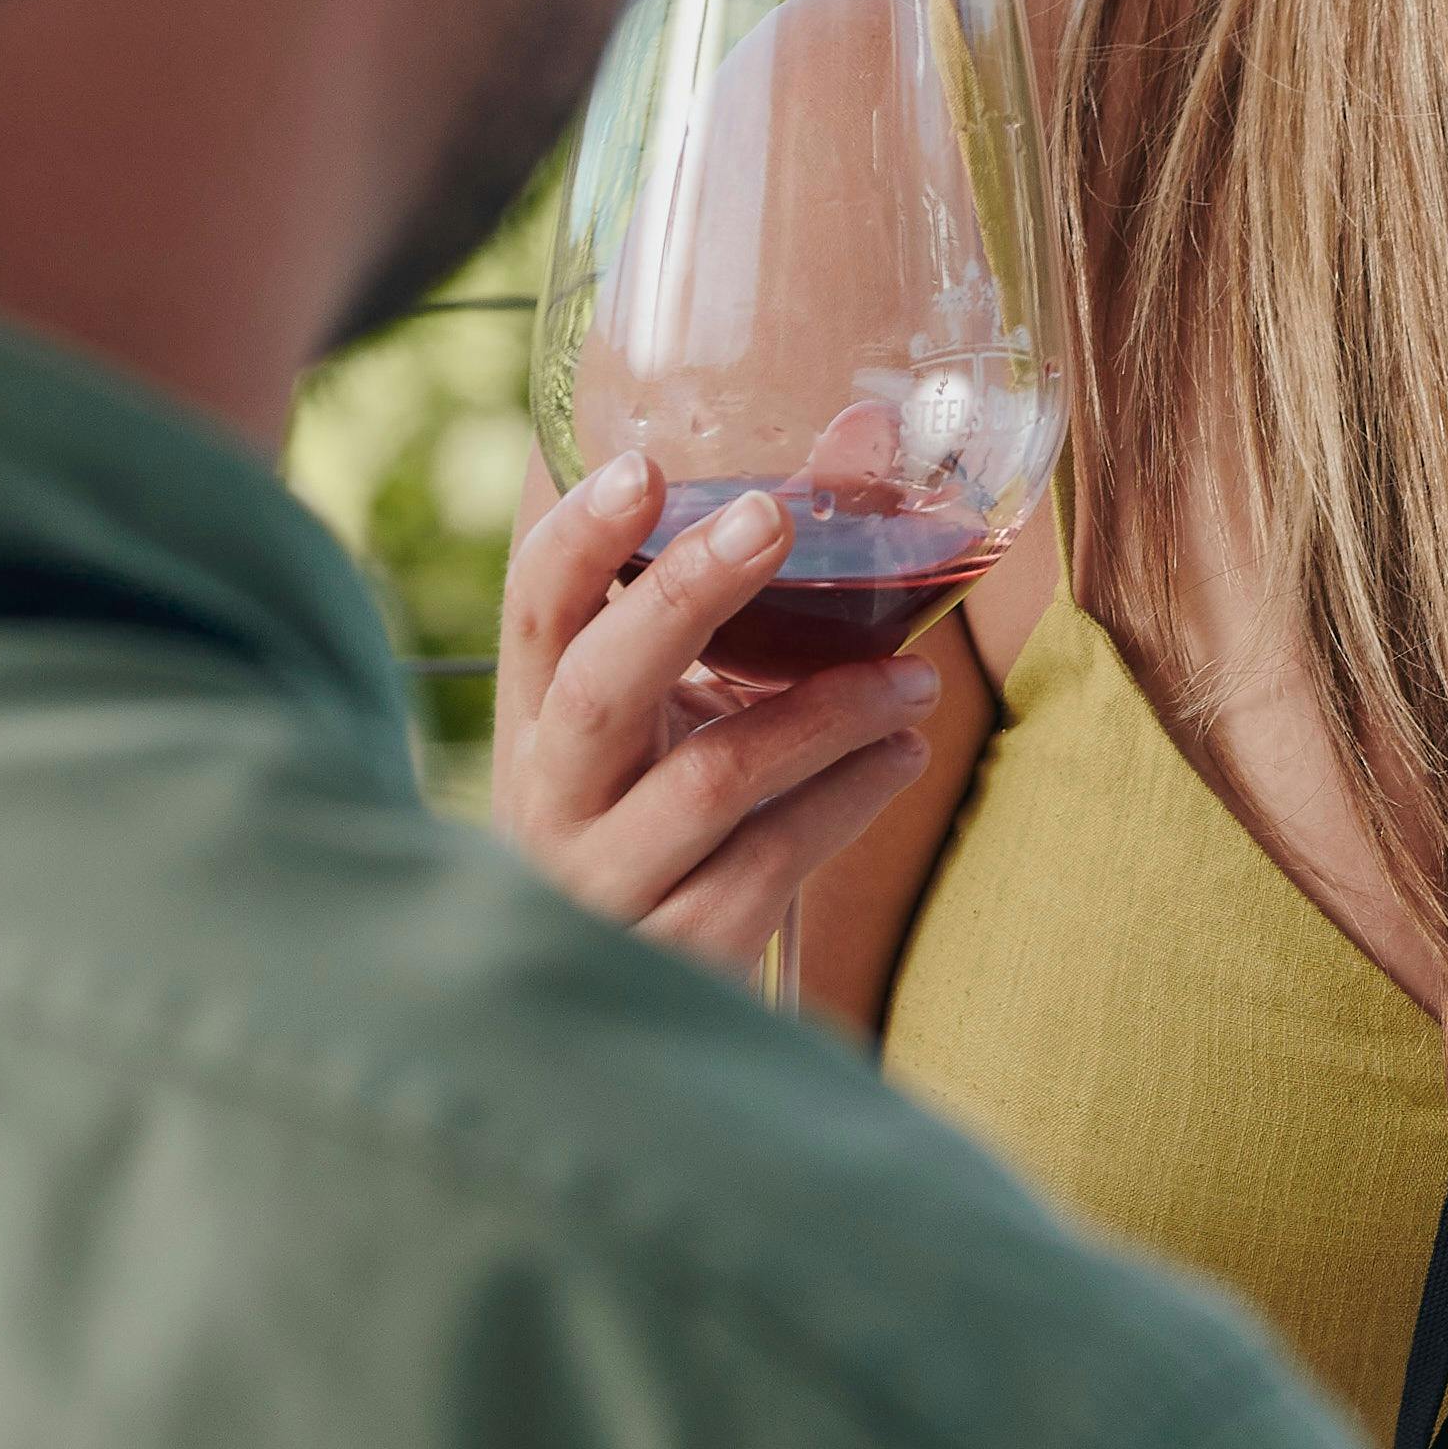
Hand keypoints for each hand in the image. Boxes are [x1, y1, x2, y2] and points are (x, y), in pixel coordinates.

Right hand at [483, 451, 943, 968]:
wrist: (629, 1015)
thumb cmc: (666, 813)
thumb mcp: (676, 708)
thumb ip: (752, 588)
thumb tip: (865, 433)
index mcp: (535, 717)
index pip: (532, 611)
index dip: (578, 539)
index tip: (643, 465)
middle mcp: (550, 798)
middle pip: (603, 684)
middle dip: (690, 592)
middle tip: (777, 517)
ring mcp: (608, 882)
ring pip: (713, 776)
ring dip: (828, 710)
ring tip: (914, 675)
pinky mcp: (679, 953)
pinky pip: (773, 861)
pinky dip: (850, 797)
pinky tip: (900, 755)